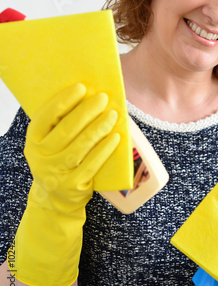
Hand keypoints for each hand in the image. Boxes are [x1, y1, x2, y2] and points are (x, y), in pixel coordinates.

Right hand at [25, 82, 119, 211]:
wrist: (55, 197)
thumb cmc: (57, 158)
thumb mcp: (49, 141)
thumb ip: (61, 123)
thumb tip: (89, 96)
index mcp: (33, 140)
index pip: (46, 116)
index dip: (64, 100)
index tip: (81, 88)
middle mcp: (41, 157)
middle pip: (66, 130)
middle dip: (86, 111)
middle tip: (103, 98)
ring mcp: (56, 173)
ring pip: (80, 146)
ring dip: (98, 128)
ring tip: (113, 115)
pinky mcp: (73, 186)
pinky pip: (92, 164)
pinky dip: (104, 149)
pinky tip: (115, 137)